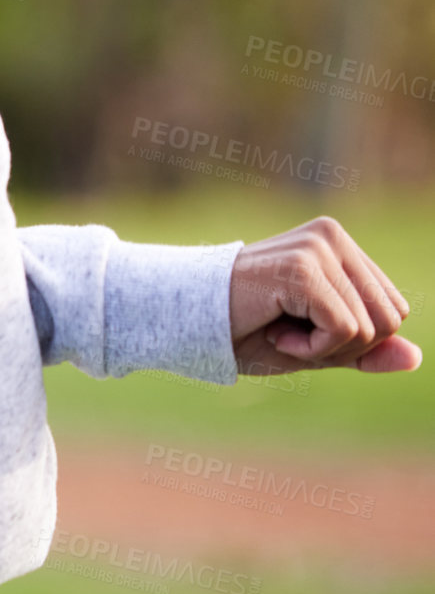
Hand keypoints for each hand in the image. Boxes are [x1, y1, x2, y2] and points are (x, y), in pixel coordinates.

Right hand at [229, 216, 421, 374]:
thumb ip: (364, 349)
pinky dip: (311, 350)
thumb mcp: (314, 347)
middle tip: (289, 332)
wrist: (181, 319)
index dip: (353, 338)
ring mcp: (318, 249)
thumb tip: (416, 357)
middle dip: (344, 346)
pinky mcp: (304, 269)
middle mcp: (331, 237)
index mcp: (338, 243)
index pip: (393, 309)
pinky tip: (273, 332)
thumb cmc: (241, 329)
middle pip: (390, 320)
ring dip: (324, 348)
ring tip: (278, 328)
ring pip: (370, 329)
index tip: (300, 326)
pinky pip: (344, 331)